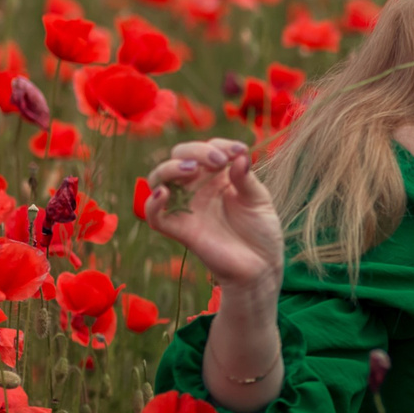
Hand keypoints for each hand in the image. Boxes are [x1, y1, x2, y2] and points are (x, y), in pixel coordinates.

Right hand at [142, 139, 284, 292]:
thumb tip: (239, 157)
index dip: (220, 145)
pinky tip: (164, 194)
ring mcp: (187, 207)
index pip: (208, 148)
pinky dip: (152, 203)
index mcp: (218, 176)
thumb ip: (246, 178)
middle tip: (219, 161)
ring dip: (171, 168)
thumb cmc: (261, 232)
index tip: (240, 151)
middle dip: (195, 151)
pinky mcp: (180, 230)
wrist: (261, 267)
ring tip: (192, 169)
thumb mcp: (259, 200)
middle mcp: (198, 187)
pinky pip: (154, 216)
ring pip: (160, 179)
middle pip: (179, 156)